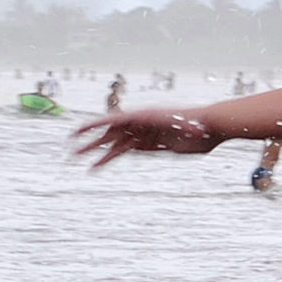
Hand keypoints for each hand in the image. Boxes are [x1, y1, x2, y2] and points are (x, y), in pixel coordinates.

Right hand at [74, 108, 217, 166]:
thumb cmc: (199, 123)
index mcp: (143, 116)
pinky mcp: (151, 145)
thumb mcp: (188, 124)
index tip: (75, 132)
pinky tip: (101, 164)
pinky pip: (128, 151)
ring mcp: (144, 135)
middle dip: (91, 143)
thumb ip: (180, 126)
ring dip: (100, 155)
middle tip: (72, 153)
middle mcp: (140, 125)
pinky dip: (114, 157)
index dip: (93, 126)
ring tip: (85, 165)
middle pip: (110, 135)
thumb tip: (179, 127)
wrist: (210, 126)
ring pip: (117, 145)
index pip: (112, 120)